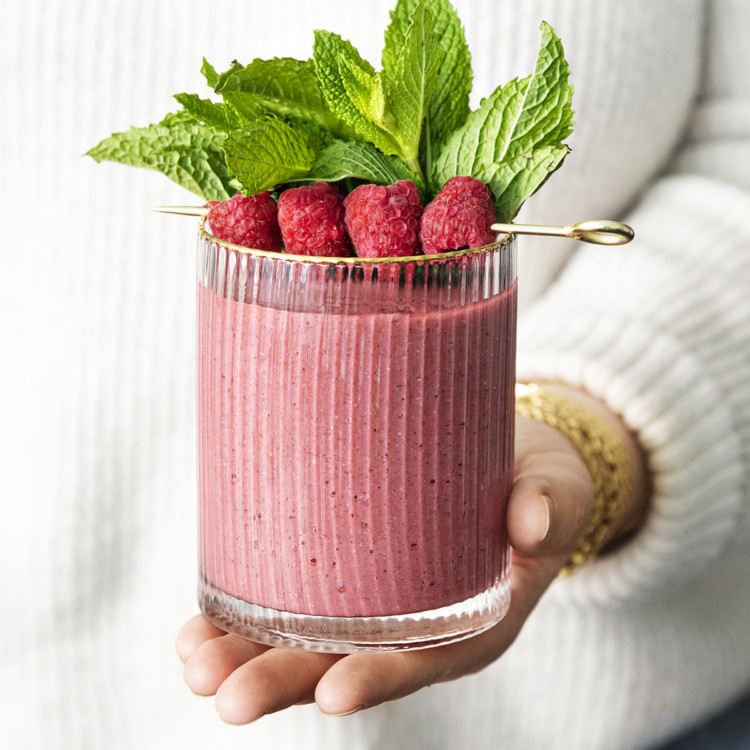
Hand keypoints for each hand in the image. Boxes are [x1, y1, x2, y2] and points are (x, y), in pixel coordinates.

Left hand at [176, 386, 647, 723]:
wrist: (511, 467)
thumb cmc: (536, 485)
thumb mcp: (556, 491)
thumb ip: (551, 504)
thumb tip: (533, 519)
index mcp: (471, 623)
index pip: (422, 662)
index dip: (378, 679)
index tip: (332, 692)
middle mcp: (415, 627)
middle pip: (344, 665)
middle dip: (282, 683)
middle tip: (224, 695)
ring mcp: (377, 605)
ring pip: (306, 644)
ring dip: (244, 656)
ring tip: (191, 659)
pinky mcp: (351, 573)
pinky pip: (293, 604)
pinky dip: (243, 615)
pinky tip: (199, 620)